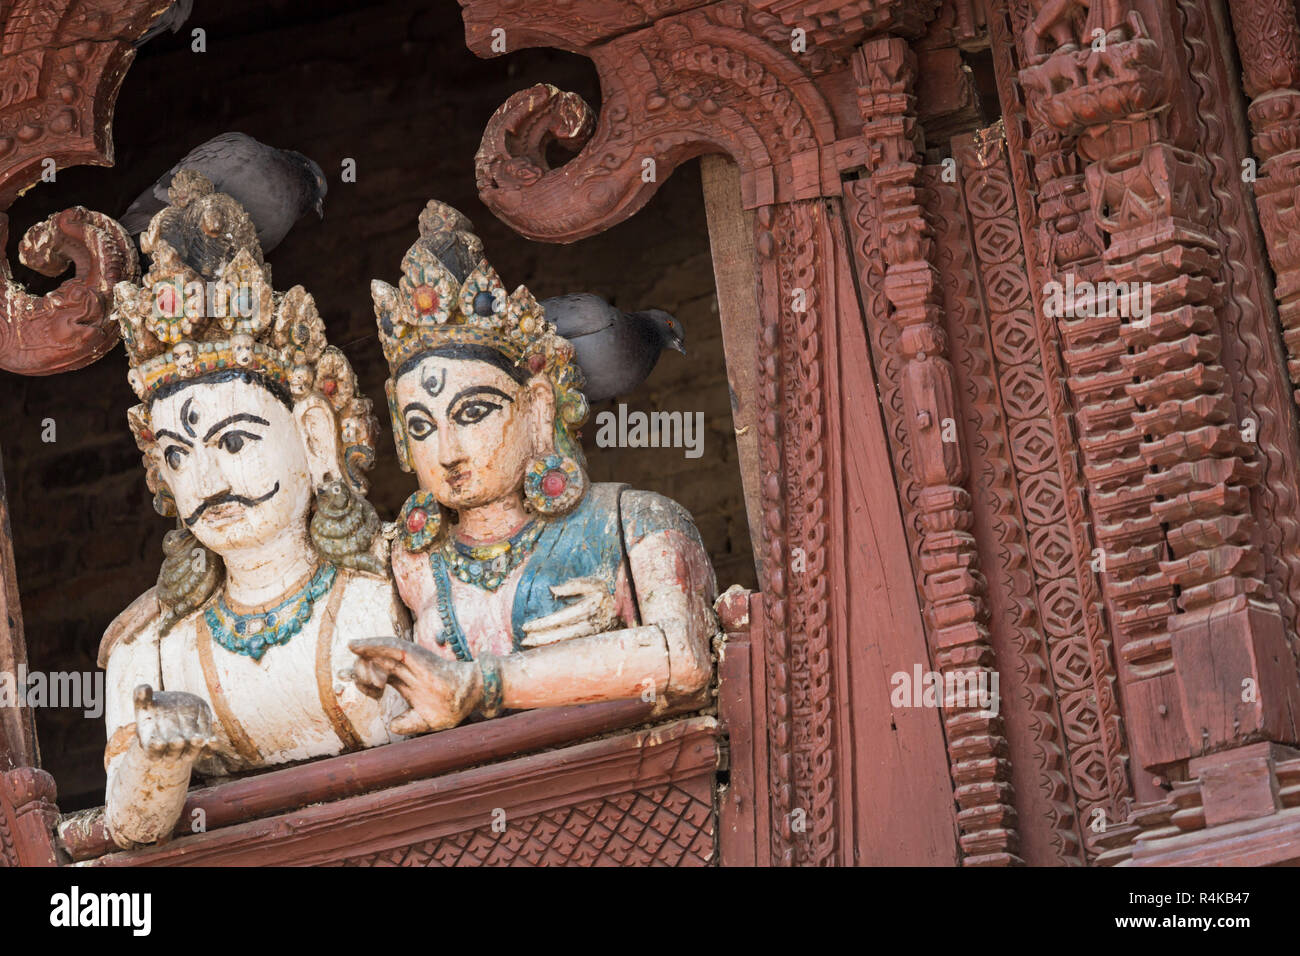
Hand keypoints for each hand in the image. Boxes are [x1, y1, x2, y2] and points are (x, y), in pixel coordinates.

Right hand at [132, 685, 214, 762]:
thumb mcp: (145, 702)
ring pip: (191, 753)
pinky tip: (213, 741)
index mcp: (151, 744)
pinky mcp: (202, 747)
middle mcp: (169, 751)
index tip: (157, 742)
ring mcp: (186, 751)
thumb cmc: (156, 707)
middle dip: (176, 747)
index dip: (155, 748)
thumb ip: (142, 697)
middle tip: (179, 740)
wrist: (175, 711)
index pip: (152, 750)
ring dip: (195, 747)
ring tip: (198, 739)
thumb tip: (143, 688)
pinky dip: (210, 747)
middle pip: (173, 753)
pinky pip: (207, 750)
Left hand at [348, 637, 481, 734]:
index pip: (379, 675)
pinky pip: (392, 647)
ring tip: (352, 648)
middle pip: (376, 663)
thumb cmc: (450, 707)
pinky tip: (359, 645)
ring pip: (381, 653)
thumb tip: (391, 725)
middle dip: (357, 667)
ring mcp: (411, 661)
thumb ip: (408, 723)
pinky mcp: (416, 655)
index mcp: (406, 682)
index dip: (361, 677)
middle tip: (344, 674)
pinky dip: (374, 644)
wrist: (468, 698)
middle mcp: (406, 669)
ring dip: (364, 653)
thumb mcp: (424, 721)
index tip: (344, 679)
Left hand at [519, 576, 618, 646]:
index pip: (561, 618)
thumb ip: (573, 585)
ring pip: (565, 643)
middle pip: (561, 634)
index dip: (543, 623)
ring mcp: (590, 636)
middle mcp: (590, 624)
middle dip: (541, 638)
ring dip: (546, 645)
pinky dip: (555, 647)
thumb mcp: (592, 584)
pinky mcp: (590, 642)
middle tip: (524, 640)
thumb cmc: (604, 594)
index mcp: (589, 608)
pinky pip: (569, 647)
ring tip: (529, 644)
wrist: (622, 610)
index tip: (527, 626)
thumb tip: (552, 589)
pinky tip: (543, 647)